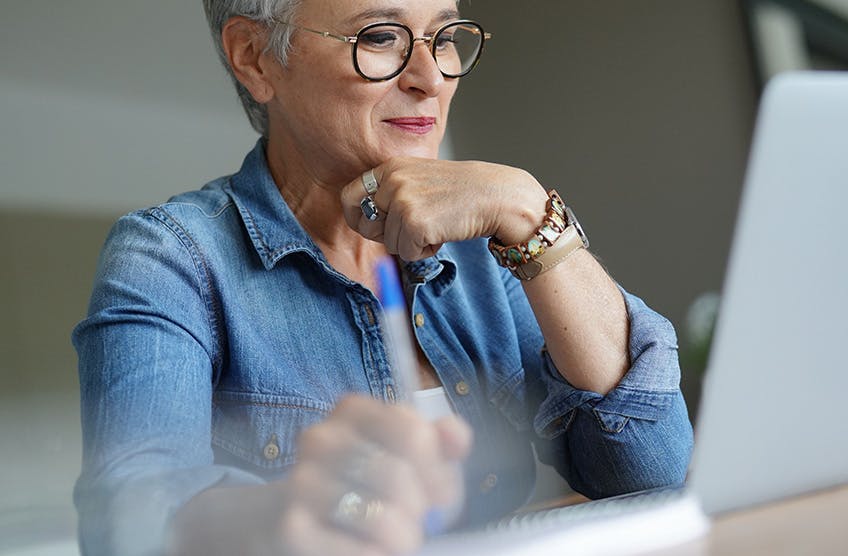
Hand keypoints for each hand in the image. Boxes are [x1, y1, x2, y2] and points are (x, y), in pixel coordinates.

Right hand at [277, 395, 471, 555]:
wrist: (307, 523)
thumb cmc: (371, 488)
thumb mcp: (413, 461)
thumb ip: (440, 444)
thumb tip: (456, 436)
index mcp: (352, 410)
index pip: (414, 434)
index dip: (436, 471)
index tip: (438, 493)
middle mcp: (320, 438)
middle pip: (398, 476)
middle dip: (418, 508)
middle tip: (415, 520)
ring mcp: (301, 482)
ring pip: (380, 516)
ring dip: (402, 537)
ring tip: (398, 538)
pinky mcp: (291, 527)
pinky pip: (358, 551)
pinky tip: (374, 551)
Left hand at [341, 158, 548, 260]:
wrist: (495, 196)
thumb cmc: (461, 191)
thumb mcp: (419, 178)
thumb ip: (392, 192)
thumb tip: (362, 219)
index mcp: (391, 167)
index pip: (350, 195)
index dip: (356, 216)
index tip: (368, 225)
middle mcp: (392, 181)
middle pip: (367, 225)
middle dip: (386, 236)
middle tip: (414, 229)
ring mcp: (403, 202)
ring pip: (389, 244)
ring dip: (413, 243)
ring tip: (438, 224)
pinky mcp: (415, 224)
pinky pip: (407, 253)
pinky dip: (425, 251)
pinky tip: (443, 233)